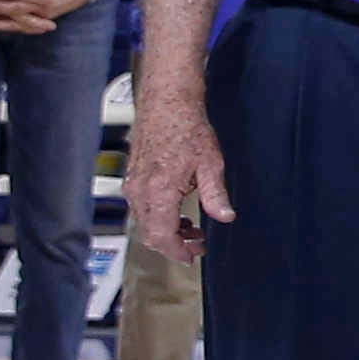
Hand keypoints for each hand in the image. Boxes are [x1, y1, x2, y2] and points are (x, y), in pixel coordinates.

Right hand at [127, 89, 233, 260]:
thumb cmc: (186, 128)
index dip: (177, 251)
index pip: (161, 235)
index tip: (192, 255)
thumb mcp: (211, 164)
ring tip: (193, 227)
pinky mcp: (132, 178)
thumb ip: (216, 195)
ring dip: (167, 230)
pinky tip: (179, 211)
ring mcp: (132, 184)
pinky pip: (142, 208)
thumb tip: (225, 217)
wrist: (167, 104)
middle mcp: (139, 191)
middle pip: (150, 233)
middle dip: (174, 243)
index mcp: (158, 191)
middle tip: (197, 243)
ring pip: (145, 222)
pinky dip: (159, 216)